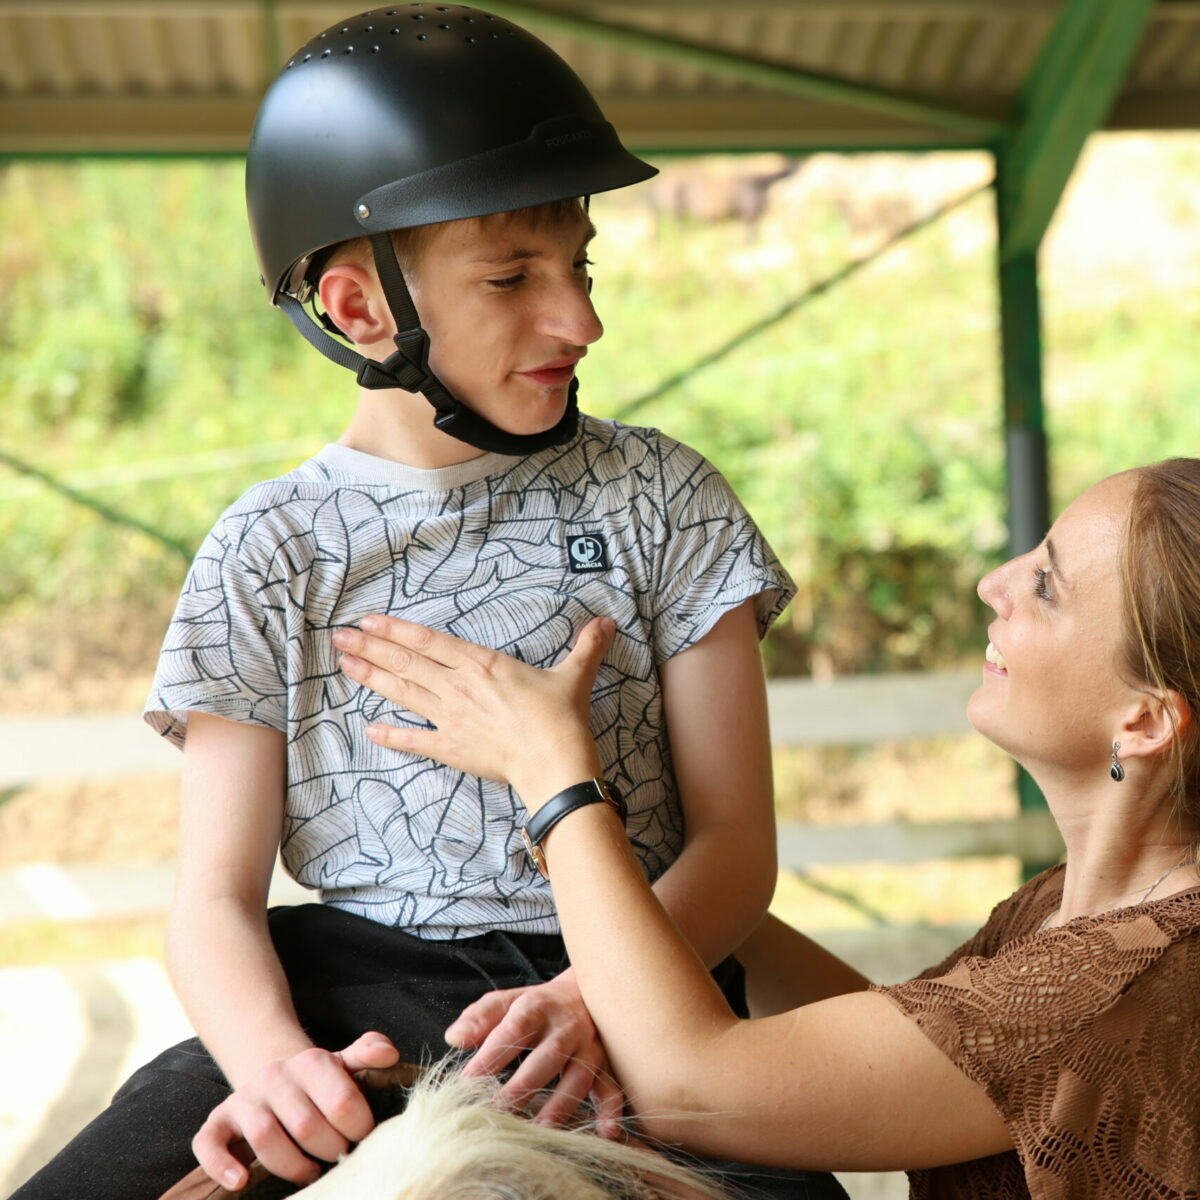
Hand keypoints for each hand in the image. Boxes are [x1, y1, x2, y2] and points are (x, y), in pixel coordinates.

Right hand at [193, 1032, 398, 1188]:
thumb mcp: (345, 1063)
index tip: (363, 1138)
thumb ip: (369, 1054)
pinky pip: (210, 1143)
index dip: (358, 1128)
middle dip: (329, 1150)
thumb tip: (390, 1053)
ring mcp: (244, 1100)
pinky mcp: (218, 1122)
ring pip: (265, 1137)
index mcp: (311, 1062)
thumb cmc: (319, 1080)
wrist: (276, 1076)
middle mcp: (275, 1077)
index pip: (342, 1101)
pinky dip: (222, 1166)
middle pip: (306, 1125)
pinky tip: (241, 1181)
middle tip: (339, 1158)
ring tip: (310, 1172)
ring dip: (291, 1166)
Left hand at [333, 614, 612, 807]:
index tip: (368, 620)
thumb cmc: (562, 718)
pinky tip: (369, 728)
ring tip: (343, 664)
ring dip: (371, 677)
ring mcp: (451, 717)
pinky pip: (415, 739)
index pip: (429, 640)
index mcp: (482, 663)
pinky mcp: (452, 748)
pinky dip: (392, 733)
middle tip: (338, 638)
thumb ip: (585, 647)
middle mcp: (459, 686)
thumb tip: (606, 622)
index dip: (395, 629)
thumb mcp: (574, 675)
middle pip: (406, 661)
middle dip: (369, 648)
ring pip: (403, 691)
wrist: (554, 763)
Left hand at [445, 970, 625, 1136]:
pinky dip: (610, 1108)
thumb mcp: (504, 1001)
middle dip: (522, 1088)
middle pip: (546, 1057)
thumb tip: (454, 1038)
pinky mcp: (605, 1064)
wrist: (580, 994)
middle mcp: (565, 1026)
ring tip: (537, 1131)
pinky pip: (611, 1086)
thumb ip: (478, 1018)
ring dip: (559, 1106)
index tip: (467, 1083)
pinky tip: (605, 1130)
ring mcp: (588, 1046)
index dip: (490, 1056)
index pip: (512, 1031)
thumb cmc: (534, 1006)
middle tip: (497, 1113)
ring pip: (578, 1076)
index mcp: (536, 1007)